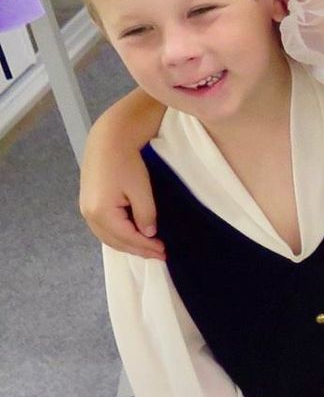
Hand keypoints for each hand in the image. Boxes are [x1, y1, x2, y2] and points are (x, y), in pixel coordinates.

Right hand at [80, 126, 162, 259]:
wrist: (108, 141)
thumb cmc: (126, 163)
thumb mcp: (141, 190)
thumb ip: (145, 214)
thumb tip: (148, 234)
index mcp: (101, 213)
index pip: (127, 238)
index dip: (146, 247)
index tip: (163, 252)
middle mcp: (89, 215)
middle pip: (115, 241)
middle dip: (137, 250)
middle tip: (159, 255)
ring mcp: (86, 210)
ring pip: (107, 237)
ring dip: (127, 245)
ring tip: (147, 249)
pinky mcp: (88, 204)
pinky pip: (103, 228)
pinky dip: (118, 236)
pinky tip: (131, 236)